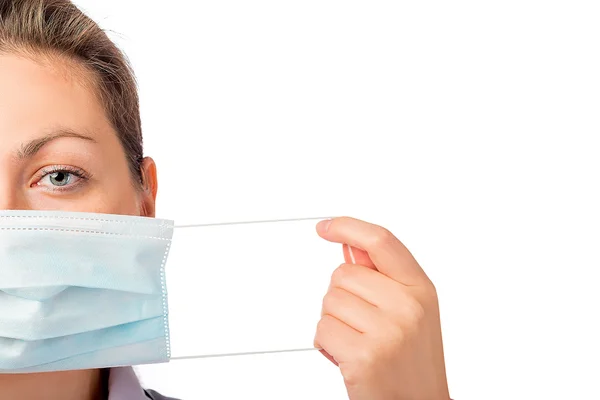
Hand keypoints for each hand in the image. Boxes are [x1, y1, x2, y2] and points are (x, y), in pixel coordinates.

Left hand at [314, 217, 449, 399]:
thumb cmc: (410, 361)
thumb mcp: (410, 311)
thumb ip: (382, 277)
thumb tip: (350, 246)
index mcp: (421, 289)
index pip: (380, 241)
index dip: (348, 227)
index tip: (326, 227)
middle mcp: (408, 306)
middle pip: (343, 273)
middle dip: (342, 297)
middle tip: (363, 325)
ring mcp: (388, 331)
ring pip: (329, 301)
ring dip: (333, 322)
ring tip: (358, 342)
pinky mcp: (364, 356)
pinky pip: (322, 329)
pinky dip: (326, 344)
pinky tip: (348, 357)